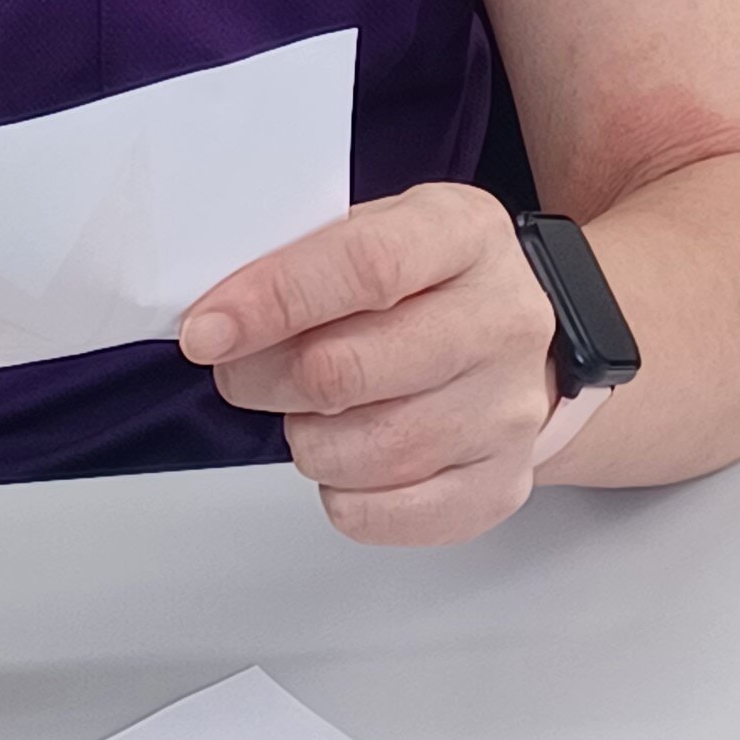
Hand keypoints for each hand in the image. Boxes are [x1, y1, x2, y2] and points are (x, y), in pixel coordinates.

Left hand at [178, 183, 596, 543]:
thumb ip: (308, 257)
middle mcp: (502, 321)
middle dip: (263, 379)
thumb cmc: (432, 279)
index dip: (271, 301)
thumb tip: (218, 318)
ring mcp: (509, 410)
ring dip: (304, 439)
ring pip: (364, 451)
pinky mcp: (502, 484)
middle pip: (347, 371)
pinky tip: (346, 458)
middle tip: (239, 373)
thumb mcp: (382, 226)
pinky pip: (391, 513)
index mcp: (464, 235)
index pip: (364, 267)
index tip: (206, 331)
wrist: (533, 335)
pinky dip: (344, 494)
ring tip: (307, 412)